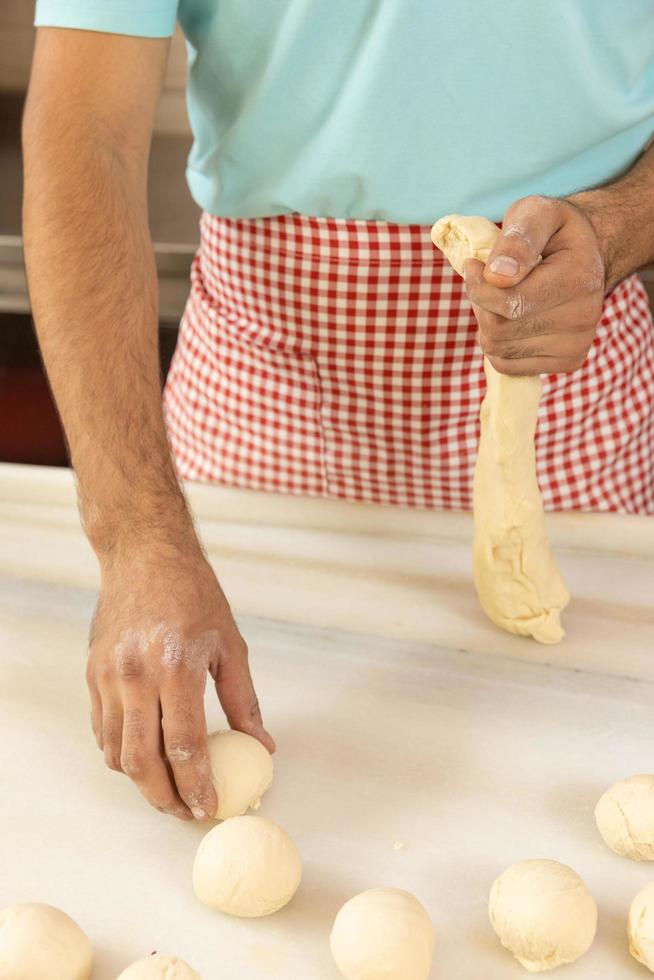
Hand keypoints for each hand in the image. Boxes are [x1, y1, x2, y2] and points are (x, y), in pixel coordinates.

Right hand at [86, 540, 273, 819]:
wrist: (143, 556)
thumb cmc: (193, 594)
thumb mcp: (229, 644)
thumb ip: (244, 701)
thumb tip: (263, 746)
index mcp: (176, 667)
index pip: (184, 746)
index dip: (197, 785)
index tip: (209, 808)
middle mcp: (136, 676)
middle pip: (142, 761)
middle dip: (165, 798)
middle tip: (185, 813)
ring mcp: (108, 676)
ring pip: (116, 753)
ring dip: (141, 782)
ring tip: (167, 790)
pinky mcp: (92, 675)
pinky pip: (102, 731)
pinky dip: (121, 754)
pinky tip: (144, 758)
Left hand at [463, 195, 605, 375]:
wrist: (585, 256)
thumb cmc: (553, 231)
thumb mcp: (535, 213)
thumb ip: (518, 238)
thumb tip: (498, 275)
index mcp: (579, 278)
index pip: (509, 303)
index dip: (477, 286)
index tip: (474, 266)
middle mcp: (584, 317)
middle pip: (498, 330)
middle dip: (481, 304)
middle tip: (488, 282)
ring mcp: (577, 344)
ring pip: (498, 350)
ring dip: (487, 324)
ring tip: (502, 299)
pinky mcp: (567, 362)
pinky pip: (507, 365)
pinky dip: (498, 344)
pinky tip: (511, 320)